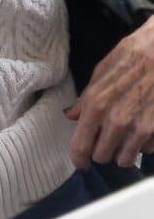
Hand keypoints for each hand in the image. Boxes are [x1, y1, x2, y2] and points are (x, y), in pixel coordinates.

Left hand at [64, 15, 153, 168]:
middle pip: (102, 157)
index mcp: (97, 105)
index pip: (81, 147)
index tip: (81, 163)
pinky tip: (143, 127)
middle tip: (106, 138)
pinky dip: (143, 144)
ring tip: (126, 134)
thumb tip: (72, 115)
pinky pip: (145, 150)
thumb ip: (86, 97)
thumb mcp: (102, 71)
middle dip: (103, 149)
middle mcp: (116, 121)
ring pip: (124, 159)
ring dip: (123, 150)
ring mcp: (139, 128)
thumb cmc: (134, 55)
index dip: (79, 160)